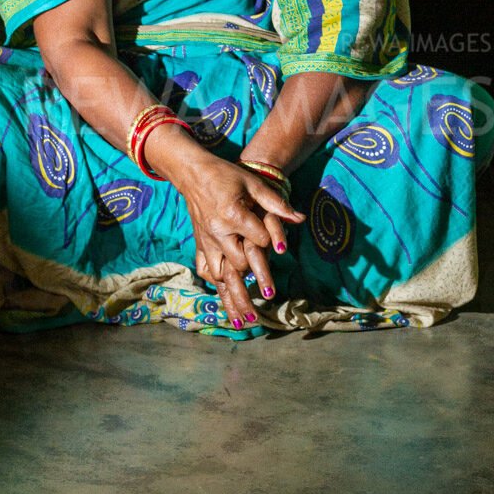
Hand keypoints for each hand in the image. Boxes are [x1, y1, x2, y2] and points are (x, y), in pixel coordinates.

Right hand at [180, 154, 303, 327]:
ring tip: (243, 321)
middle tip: (266, 306)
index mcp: (232, 215)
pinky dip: (215, 284)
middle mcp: (218, 233)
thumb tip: (300, 218)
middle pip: (238, 267)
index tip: (277, 244)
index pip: (258, 239)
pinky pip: (206, 269)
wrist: (193, 172)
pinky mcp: (200, 244)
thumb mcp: (254, 183)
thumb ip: (276, 203)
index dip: (270, 241)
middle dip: (250, 287)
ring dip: (231, 298)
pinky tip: (223, 298)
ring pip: (220, 276)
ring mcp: (206, 241)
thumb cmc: (227, 175)